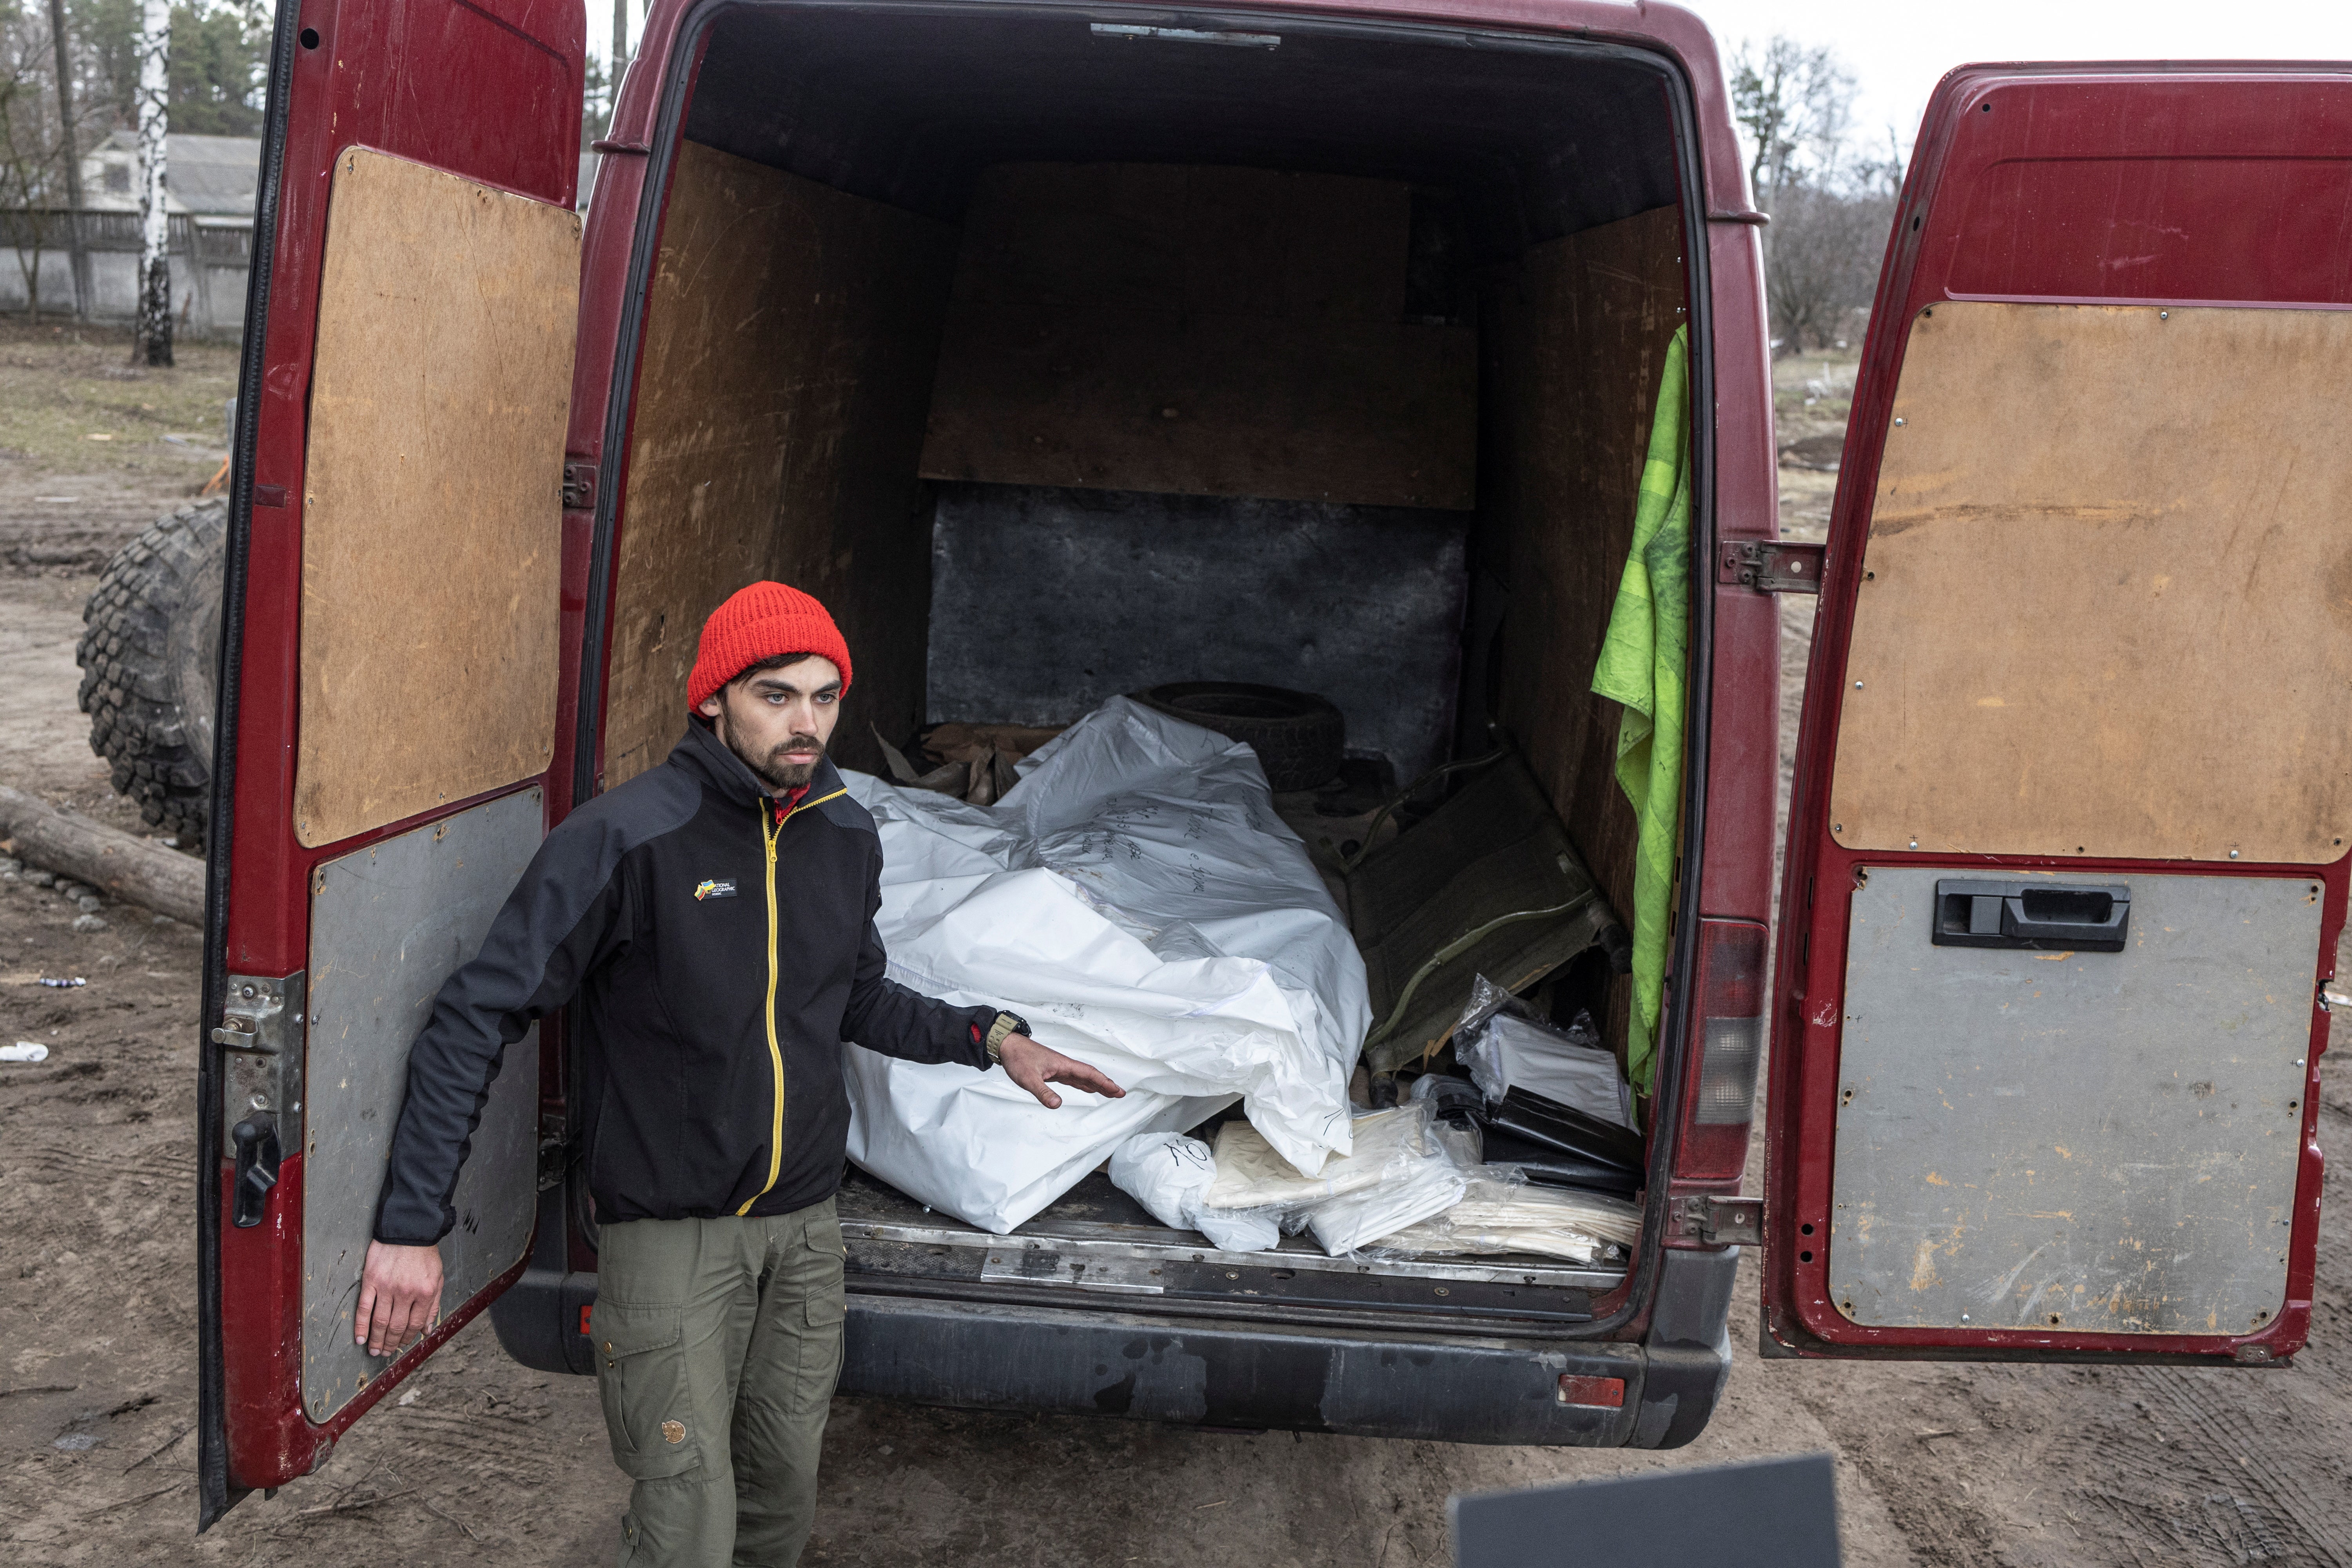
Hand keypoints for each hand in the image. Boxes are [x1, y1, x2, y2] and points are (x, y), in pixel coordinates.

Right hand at [355, 1240, 443, 1356]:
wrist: (409, 1228)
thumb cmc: (424, 1253)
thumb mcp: (437, 1278)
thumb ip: (433, 1305)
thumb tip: (427, 1330)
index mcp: (425, 1292)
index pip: (415, 1324)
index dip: (407, 1337)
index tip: (401, 1344)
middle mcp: (406, 1293)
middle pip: (396, 1326)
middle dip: (391, 1343)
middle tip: (386, 1353)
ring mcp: (387, 1287)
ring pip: (380, 1321)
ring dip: (376, 1340)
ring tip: (374, 1351)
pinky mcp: (371, 1280)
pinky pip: (365, 1308)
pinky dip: (361, 1325)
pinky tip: (360, 1338)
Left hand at [998, 1033, 1124, 1109]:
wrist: (1007, 1046)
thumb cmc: (1018, 1058)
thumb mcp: (1028, 1078)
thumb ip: (1043, 1092)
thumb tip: (1057, 1105)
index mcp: (1063, 1065)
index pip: (1089, 1073)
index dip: (1104, 1082)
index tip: (1118, 1090)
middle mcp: (1064, 1065)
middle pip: (1090, 1075)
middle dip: (1106, 1084)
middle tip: (1120, 1093)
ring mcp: (1059, 1068)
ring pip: (1083, 1077)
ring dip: (1097, 1084)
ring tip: (1110, 1092)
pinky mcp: (1053, 1071)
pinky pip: (1074, 1078)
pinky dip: (1084, 1084)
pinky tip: (1087, 1088)